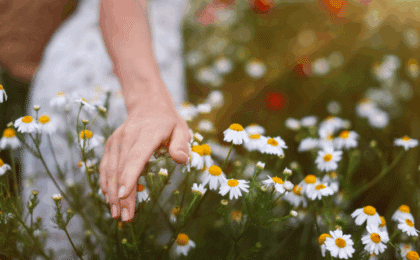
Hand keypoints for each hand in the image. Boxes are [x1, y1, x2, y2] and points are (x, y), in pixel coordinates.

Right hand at [99, 81, 190, 221]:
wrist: (148, 105)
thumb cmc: (169, 122)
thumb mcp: (182, 129)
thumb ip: (181, 144)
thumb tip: (182, 160)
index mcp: (148, 133)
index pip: (137, 156)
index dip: (130, 176)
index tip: (125, 195)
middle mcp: (128, 136)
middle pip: (122, 168)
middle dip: (122, 195)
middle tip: (125, 217)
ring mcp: (117, 140)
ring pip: (110, 169)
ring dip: (111, 193)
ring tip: (116, 214)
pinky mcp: (111, 145)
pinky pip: (105, 166)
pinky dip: (106, 183)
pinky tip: (109, 199)